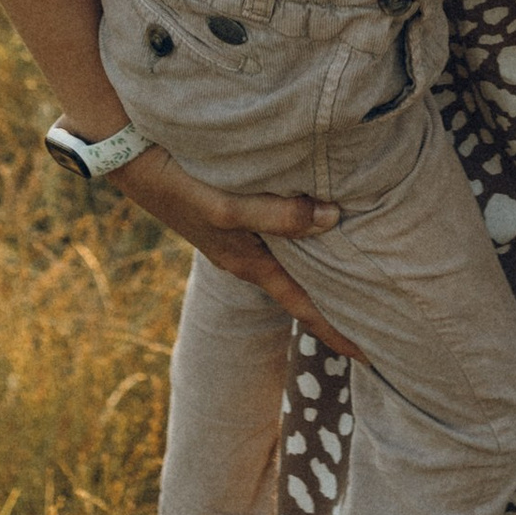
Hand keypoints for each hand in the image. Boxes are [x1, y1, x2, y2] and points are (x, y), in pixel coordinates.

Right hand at [108, 144, 365, 363]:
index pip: (303, 306)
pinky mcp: (234, 210)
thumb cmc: (179, 187)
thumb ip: (279, 214)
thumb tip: (333, 217)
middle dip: (338, 300)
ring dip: (325, 265)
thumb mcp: (228, 207)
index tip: (372, 355)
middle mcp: (247, 255)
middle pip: (302, 285)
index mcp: (249, 264)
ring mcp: (239, 235)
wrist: (132, 158)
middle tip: (383, 313)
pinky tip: (324, 217)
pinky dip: (305, 231)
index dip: (336, 330)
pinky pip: (282, 228)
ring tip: (364, 268)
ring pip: (294, 257)